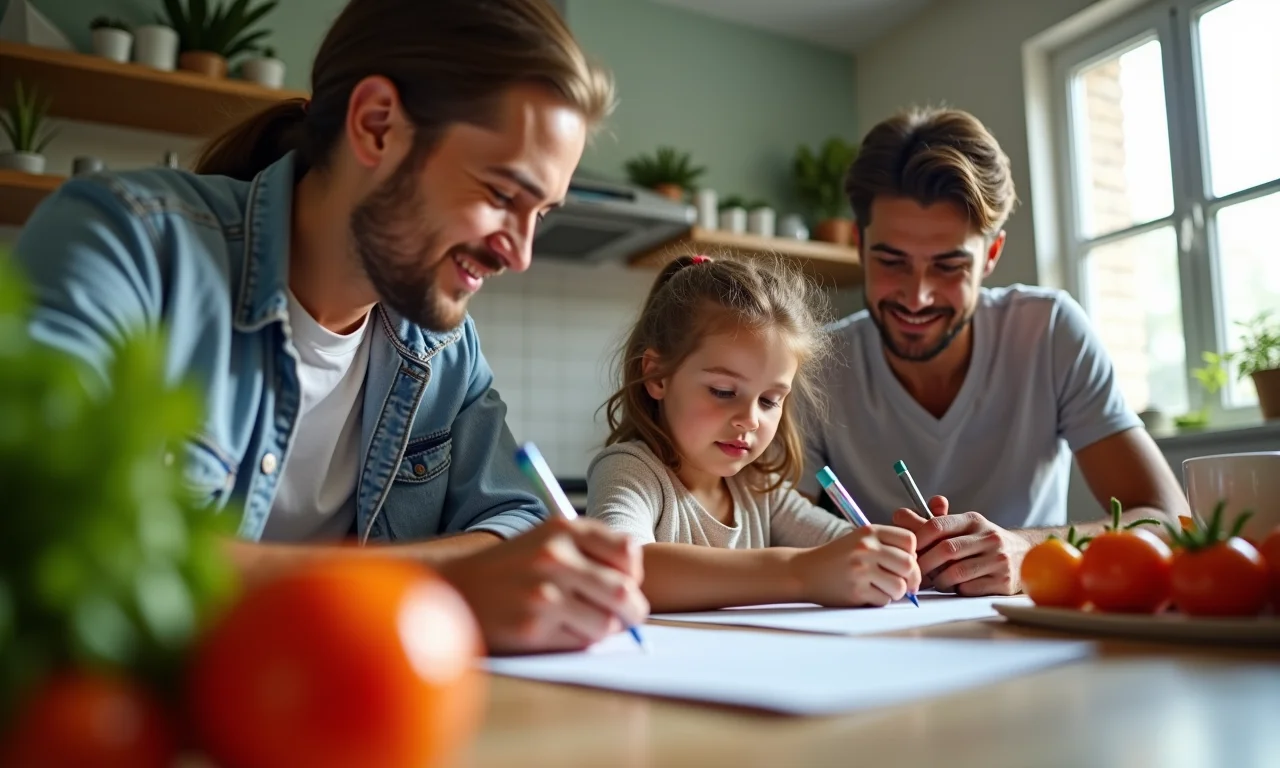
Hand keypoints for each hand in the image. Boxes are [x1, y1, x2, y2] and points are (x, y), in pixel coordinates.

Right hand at [436, 516, 649, 653]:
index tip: (625, 582)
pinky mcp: (532, 629)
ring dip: (602, 629)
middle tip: (626, 617)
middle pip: (624, 593)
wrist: (456, 587)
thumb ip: (593, 550)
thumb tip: (637, 585)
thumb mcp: (548, 538)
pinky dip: (578, 641)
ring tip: (583, 621)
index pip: (628, 553)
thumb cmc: (513, 566)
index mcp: (563, 530)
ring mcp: (542, 594)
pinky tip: (558, 630)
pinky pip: (580, 643)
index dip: (634, 574)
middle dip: (632, 611)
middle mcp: (554, 558)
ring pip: (606, 624)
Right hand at [791, 525, 920, 606]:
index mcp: (869, 532)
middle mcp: (866, 548)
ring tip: (883, 589)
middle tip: (906, 585)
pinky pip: (884, 600)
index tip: (905, 563)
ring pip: (899, 586)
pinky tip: (867, 594)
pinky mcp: (856, 590)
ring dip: (896, 592)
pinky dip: (880, 600)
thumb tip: (917, 567)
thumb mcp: (859, 540)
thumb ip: (887, 546)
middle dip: (912, 578)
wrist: (804, 572)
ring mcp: (861, 569)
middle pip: (909, 564)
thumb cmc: (837, 558)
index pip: (910, 541)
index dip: (913, 554)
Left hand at [892, 496, 1030, 595]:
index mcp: (973, 520)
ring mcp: (998, 560)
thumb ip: (932, 521)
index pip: (937, 524)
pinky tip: (956, 587)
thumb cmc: (981, 542)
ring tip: (936, 580)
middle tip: (916, 572)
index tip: (908, 551)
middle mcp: (988, 537)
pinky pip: (968, 589)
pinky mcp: (1003, 581)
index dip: (918, 539)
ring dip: (939, 580)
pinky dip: (956, 590)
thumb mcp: (963, 526)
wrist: (1023, 556)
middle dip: (925, 564)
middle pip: (945, 550)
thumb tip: (900, 514)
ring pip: (956, 573)